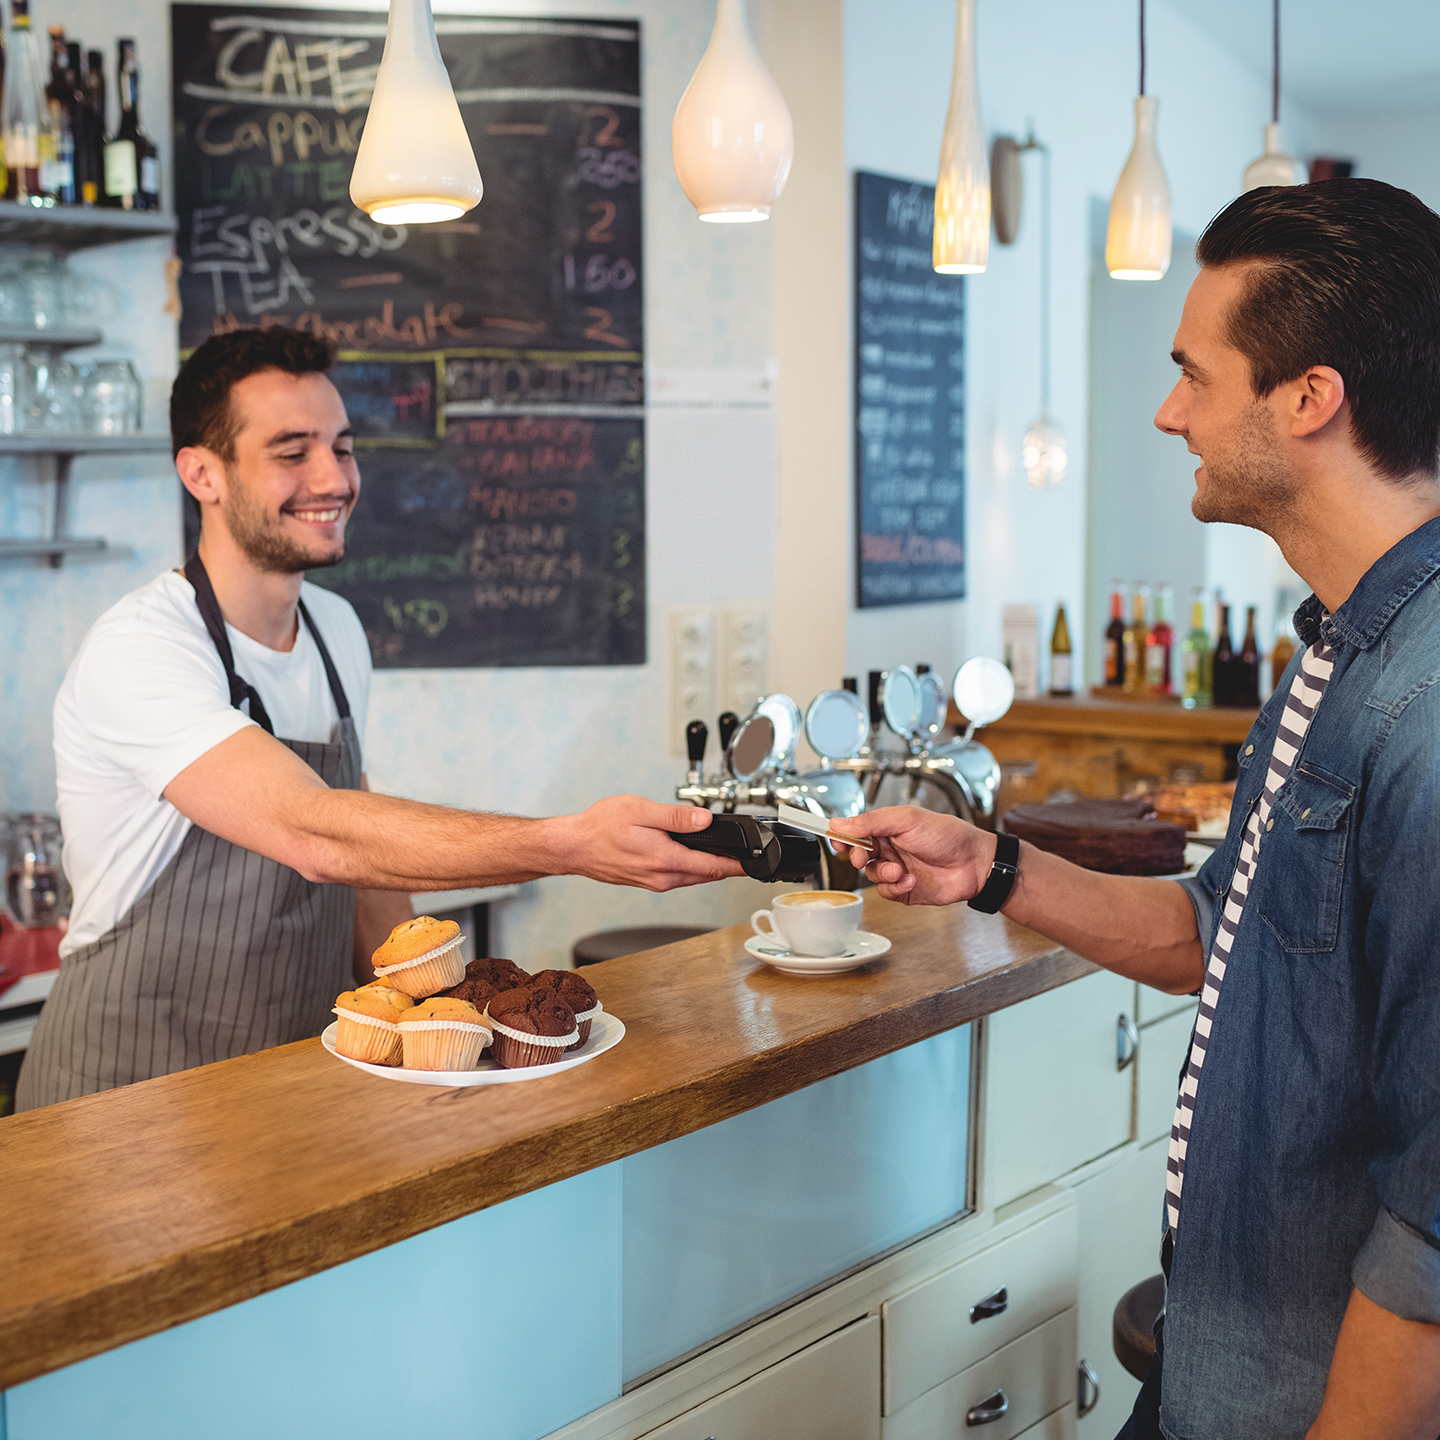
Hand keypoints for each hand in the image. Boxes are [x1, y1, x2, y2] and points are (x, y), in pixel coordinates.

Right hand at [551, 796, 743, 891]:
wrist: (574, 847)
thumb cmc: (600, 827)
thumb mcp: (640, 810)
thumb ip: (675, 817)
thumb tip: (704, 819)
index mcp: (665, 859)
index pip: (713, 866)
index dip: (738, 865)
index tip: (755, 864)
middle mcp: (662, 877)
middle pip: (707, 875)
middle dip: (728, 868)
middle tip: (747, 859)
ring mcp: (654, 882)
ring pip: (693, 878)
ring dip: (710, 869)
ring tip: (726, 859)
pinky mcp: (646, 882)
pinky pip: (678, 878)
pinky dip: (691, 870)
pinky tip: (693, 860)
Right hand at [829, 807, 998, 905]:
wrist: (975, 863)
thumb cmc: (949, 835)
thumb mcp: (907, 820)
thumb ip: (871, 821)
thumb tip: (840, 822)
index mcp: (889, 827)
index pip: (856, 830)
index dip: (844, 836)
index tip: (836, 840)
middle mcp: (891, 848)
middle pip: (859, 854)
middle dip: (859, 857)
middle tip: (864, 857)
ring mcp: (897, 869)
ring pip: (871, 875)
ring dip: (883, 873)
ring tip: (899, 869)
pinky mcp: (904, 890)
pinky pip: (885, 892)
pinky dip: (894, 887)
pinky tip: (910, 880)